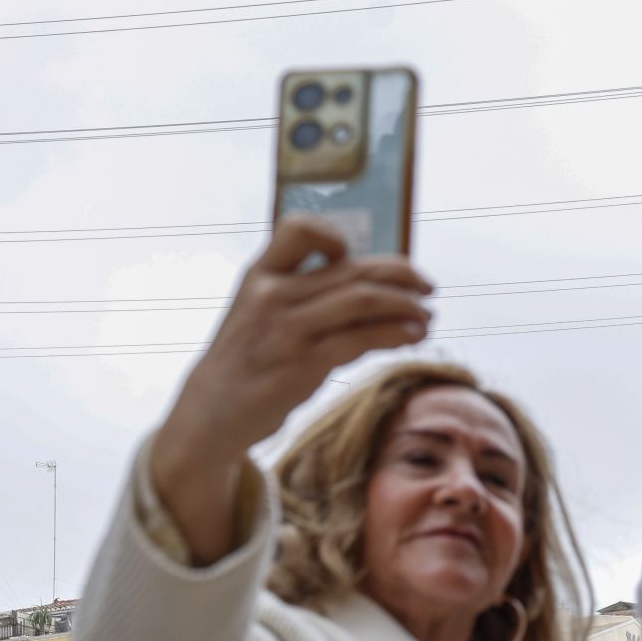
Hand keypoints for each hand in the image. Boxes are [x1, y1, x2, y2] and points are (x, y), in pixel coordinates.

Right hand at [156, 215, 433, 469]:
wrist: (212, 411)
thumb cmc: (247, 359)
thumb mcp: (259, 312)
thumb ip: (302, 293)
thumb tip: (372, 284)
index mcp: (260, 272)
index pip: (298, 229)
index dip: (334, 236)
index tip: (358, 257)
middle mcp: (272, 294)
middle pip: (351, 269)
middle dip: (401, 274)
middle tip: (429, 286)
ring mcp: (287, 329)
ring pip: (363, 300)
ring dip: (406, 306)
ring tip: (428, 316)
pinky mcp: (303, 364)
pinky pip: (362, 339)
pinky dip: (396, 334)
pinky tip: (413, 336)